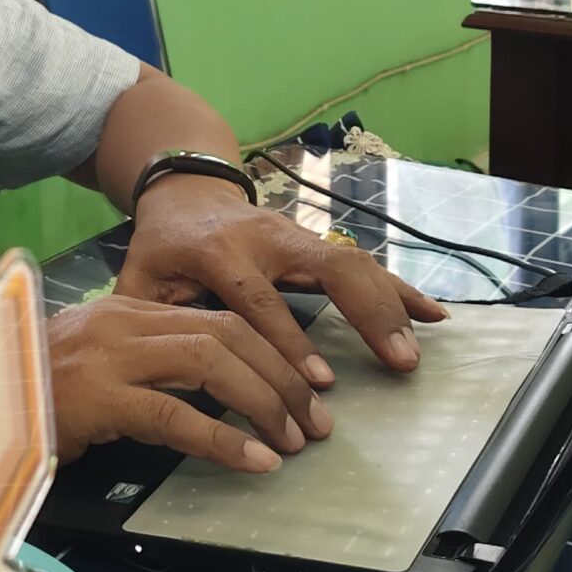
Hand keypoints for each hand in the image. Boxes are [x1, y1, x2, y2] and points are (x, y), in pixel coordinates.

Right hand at [46, 294, 331, 473]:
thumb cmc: (32, 393)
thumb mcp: (96, 368)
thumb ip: (146, 368)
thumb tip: (212, 393)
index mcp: (128, 310)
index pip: (220, 318)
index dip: (274, 352)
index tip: (306, 390)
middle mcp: (124, 323)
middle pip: (227, 332)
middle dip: (282, 376)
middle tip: (315, 420)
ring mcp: (110, 357)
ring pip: (211, 361)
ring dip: (265, 402)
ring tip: (294, 440)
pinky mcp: (98, 398)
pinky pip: (175, 414)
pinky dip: (223, 438)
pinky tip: (254, 460)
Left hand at [117, 178, 448, 386]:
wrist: (185, 191)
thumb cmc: (162, 247)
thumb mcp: (139, 277)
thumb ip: (144, 318)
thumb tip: (153, 375)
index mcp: (218, 252)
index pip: (259, 299)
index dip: (289, 339)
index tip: (321, 381)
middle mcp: (266, 237)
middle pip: (328, 267)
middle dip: (366, 313)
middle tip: (398, 360)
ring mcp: (297, 234)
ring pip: (353, 261)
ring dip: (391, 304)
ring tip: (417, 348)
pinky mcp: (316, 240)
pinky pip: (364, 262)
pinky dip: (399, 287)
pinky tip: (432, 313)